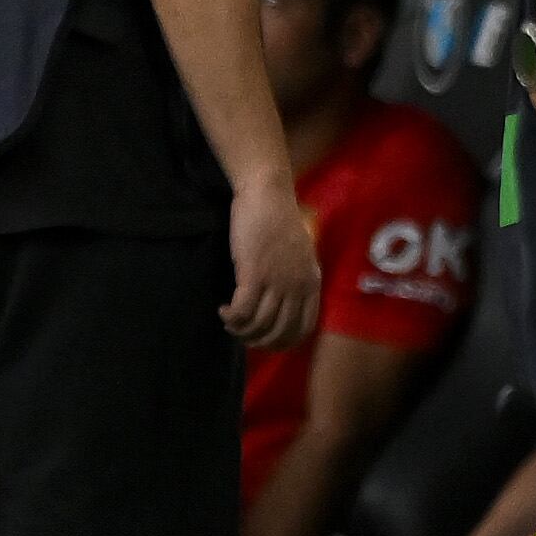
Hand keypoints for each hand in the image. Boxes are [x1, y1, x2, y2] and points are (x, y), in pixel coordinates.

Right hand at [220, 171, 322, 351]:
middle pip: (279, 332)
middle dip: (258, 341)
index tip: (265, 341)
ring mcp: (277, 281)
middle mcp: (297, 286)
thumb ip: (296, 277)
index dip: (282, 342)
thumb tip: (284, 302)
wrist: (267, 193)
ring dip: (240, 330)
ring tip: (230, 321)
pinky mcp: (254, 273)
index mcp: (312, 282)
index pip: (303, 329)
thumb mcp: (299, 253)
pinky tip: (224, 309)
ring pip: (258, 325)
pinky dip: (231, 317)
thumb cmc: (278, 219)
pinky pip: (242, 312)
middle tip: (242, 334)